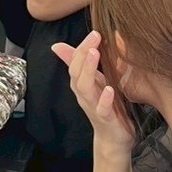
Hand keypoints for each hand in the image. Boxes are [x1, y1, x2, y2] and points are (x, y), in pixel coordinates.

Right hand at [52, 30, 135, 155]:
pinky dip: (104, 99)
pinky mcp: (105, 119)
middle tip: (94, 37)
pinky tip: (110, 89)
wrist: (113, 138)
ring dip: (89, 70)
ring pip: (84, 88)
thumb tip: (58, 45)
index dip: (82, 47)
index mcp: (82, 84)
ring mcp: (93, 107)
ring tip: (95, 54)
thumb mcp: (94, 82)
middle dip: (83, 54)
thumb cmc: (105, 107)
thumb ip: (80, 63)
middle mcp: (84, 95)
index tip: (95, 32)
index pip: (76, 63)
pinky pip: (102, 109)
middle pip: (77, 73)